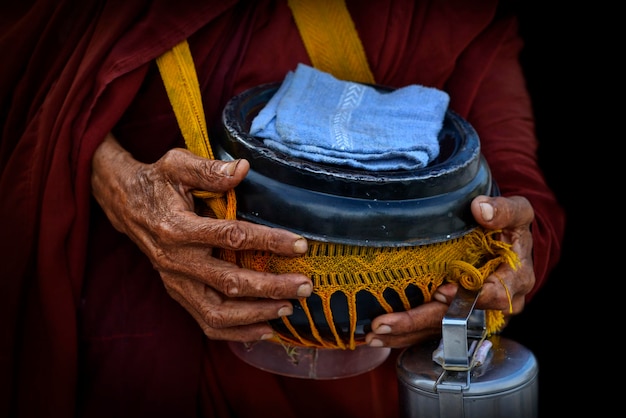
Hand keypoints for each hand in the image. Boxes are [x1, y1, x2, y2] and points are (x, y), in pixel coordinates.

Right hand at [91, 133, 312, 341]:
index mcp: (177, 228)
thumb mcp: (176, 164)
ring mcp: (176, 282)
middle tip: (305, 286)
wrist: (125, 205)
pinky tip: (266, 330)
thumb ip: (208, 169)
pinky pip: (207, 323)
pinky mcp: (178, 293)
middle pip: (229, 283)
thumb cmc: (157, 182)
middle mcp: (176, 262)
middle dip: (271, 287)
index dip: (268, 241)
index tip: (299, 244)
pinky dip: (237, 333)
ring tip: (290, 309)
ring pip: (218, 312)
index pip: (231, 237)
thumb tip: (243, 168)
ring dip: (256, 315)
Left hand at [365, 194, 534, 347]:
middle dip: (419, 322)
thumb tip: (481, 208)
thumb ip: (504, 211)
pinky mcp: (458, 320)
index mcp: (513, 282)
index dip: (466, 297)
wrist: (509, 244)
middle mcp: (495, 307)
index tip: (439, 292)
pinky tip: (379, 338)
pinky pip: (432, 331)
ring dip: (406, 334)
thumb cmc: (511, 228)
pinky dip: (406, 335)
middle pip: (456, 320)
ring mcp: (475, 317)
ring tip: (373, 336)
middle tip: (384, 324)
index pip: (491, 296)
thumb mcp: (518, 213)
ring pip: (440, 330)